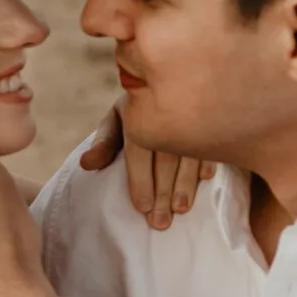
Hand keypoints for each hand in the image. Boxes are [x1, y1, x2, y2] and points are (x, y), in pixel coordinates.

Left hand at [80, 100, 213, 231]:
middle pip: (165, 159)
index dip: (141, 181)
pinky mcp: (209, 117)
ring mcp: (190, 114)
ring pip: (190, 154)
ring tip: (181, 209)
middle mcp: (165, 111)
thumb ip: (104, 143)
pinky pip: (210, 141)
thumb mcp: (117, 120)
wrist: (169, 74)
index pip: (139, 150)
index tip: (142, 208)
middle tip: (161, 222)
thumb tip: (86, 164)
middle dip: (163, 193)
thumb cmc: (138, 107)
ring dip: (186, 184)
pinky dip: (208, 160)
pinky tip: (205, 179)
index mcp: (137, 111)